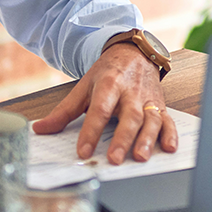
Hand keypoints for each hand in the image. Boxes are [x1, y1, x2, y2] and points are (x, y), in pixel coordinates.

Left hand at [32, 43, 177, 164]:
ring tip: (140, 157)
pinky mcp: (160, 105)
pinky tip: (169, 147)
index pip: (100, 109)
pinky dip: (171, 134)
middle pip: (129, 116)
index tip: (83, 151)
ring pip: (151, 119)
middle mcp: (131, 92)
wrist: (135, 53)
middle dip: (123, 138)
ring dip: (147, 138)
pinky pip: (168, 120)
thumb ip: (64, 111)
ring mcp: (148, 99)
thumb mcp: (84, 86)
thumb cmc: (109, 72)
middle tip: (114, 158)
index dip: (91, 131)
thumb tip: (40, 129)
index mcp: (110, 84)